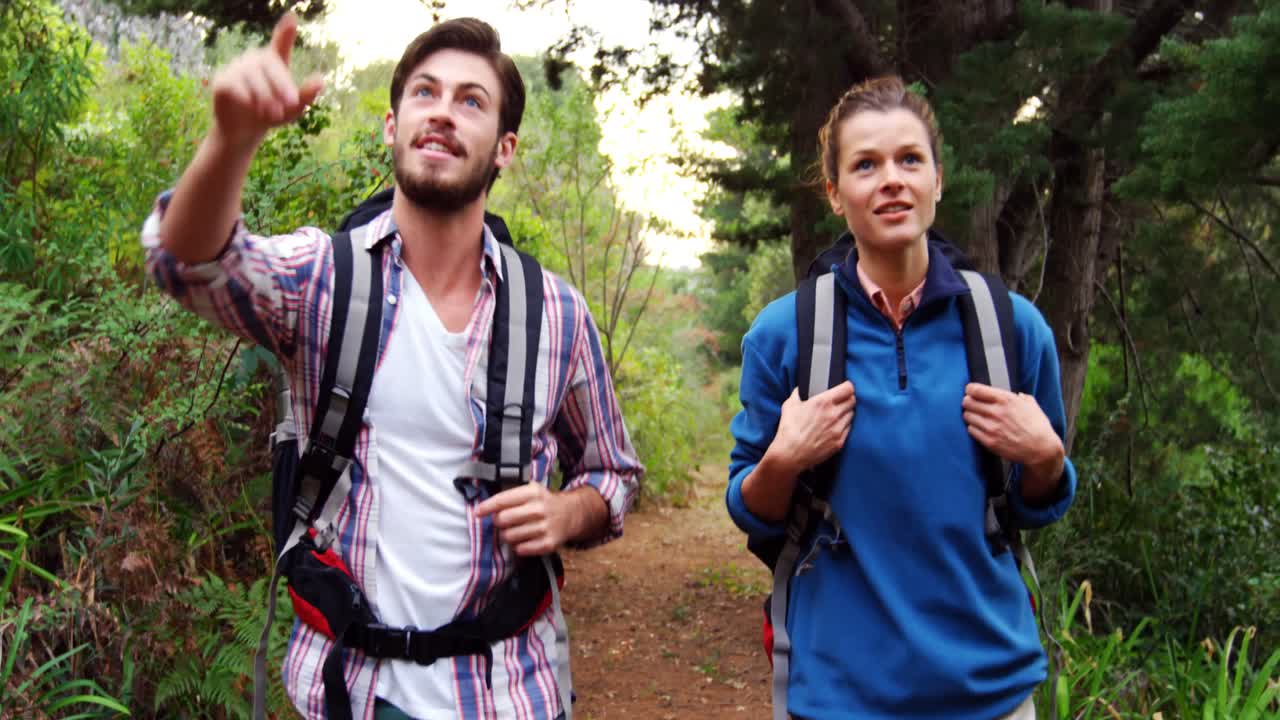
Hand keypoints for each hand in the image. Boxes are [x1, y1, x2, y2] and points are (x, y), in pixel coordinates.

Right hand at [210, 13, 323, 147]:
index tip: (292, 17)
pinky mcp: (222, 80)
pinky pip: (235, 85)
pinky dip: (247, 99)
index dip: (285, 31)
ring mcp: (237, 67)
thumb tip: (320, 80)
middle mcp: (255, 59)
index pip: (280, 42)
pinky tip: (253, 110)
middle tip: (291, 104)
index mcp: (275, 62)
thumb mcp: (293, 109)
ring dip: (266, 96)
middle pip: (269, 63)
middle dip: (282, 84)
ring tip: (274, 114)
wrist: (246, 131)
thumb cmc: (273, 114)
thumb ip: (307, 95)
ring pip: (252, 76)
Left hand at [475, 483, 576, 556]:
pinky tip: (524, 540)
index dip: (487, 507)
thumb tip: (483, 508)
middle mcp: (539, 509)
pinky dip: (519, 547)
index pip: (502, 500)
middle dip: (498, 522)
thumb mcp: (530, 490)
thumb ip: (509, 496)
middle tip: (503, 522)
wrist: (570, 514)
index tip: (478, 512)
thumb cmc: (543, 503)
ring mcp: (545, 527)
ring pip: (510, 536)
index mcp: (532, 493)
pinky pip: (521, 549)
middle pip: (503, 520)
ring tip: (515, 531)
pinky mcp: (548, 543)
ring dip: (507, 535)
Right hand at [766, 381, 855, 476]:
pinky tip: (834, 427)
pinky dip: (844, 426)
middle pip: (852, 401)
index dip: (847, 386)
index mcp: (823, 402)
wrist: (790, 454)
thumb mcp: (789, 405)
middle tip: (841, 400)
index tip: (844, 387)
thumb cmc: (788, 430)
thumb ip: (798, 393)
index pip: (848, 388)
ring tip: (836, 414)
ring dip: (846, 412)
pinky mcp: (840, 442)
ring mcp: (838, 429)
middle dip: (847, 398)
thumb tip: (802, 389)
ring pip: (852, 414)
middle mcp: (834, 414)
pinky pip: (848, 428)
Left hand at [962, 383, 1064, 498]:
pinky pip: (971, 430)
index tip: (970, 391)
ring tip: (977, 417)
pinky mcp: (989, 441)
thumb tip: (1017, 395)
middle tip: (972, 405)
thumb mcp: (1032, 405)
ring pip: (967, 416)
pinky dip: (973, 428)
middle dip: (968, 402)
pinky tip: (980, 428)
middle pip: (967, 402)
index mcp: (1006, 400)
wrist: (1041, 449)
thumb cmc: (1038, 427)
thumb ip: (1022, 398)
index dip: (970, 389)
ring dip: (970, 415)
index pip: (976, 389)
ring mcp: (991, 427)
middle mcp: (996, 412)